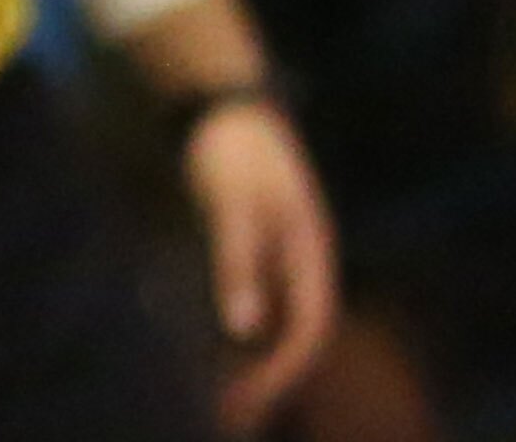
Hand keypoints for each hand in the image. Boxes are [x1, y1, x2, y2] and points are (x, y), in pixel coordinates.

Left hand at [184, 99, 341, 430]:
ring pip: (273, 327)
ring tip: (218, 403)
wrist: (222, 105)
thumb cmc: (231, 154)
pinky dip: (234, 335)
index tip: (247, 404)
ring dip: (249, 364)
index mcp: (310, 259)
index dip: (281, 373)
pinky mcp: (252, 251)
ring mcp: (279, 259)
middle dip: (266, 382)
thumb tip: (243, 329)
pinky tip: (205, 353)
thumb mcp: (232, 206)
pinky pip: (251, 306)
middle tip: (228, 421)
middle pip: (292, 338)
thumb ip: (237, 263)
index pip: (306, 333)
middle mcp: (301, 266)